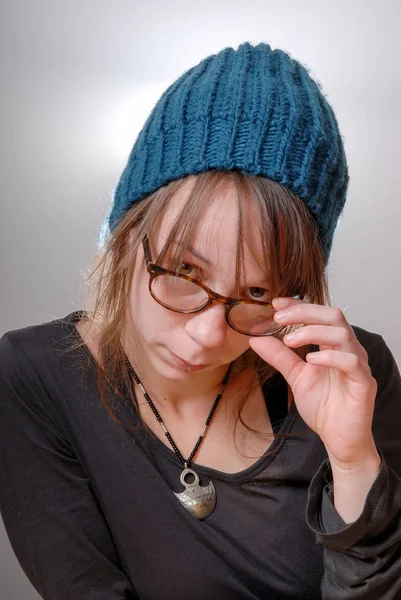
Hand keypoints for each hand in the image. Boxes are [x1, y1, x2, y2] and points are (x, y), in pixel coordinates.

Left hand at [249, 297, 378, 467]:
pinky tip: (311, 360)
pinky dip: (329, 357)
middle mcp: (348, 349)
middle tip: (279, 317)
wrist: (339, 438)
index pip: (319, 313)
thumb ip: (279, 356)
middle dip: (304, 312)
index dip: (299, 305)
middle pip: (333, 315)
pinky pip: (351, 362)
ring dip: (312, 332)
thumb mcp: (295, 376)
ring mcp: (358, 365)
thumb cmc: (324, 406)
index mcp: (333, 344)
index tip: (276, 303)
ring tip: (289, 341)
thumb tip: (256, 337)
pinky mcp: (363, 383)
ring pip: (342, 334)